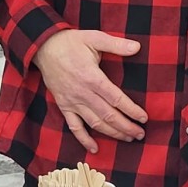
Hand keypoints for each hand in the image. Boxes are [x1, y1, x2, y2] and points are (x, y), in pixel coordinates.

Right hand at [32, 29, 147, 154]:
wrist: (43, 48)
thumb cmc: (71, 42)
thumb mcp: (95, 38)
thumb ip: (117, 44)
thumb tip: (138, 47)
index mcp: (92, 77)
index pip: (116, 99)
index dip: (131, 110)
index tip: (144, 118)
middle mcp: (82, 93)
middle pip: (108, 115)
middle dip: (126, 126)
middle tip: (141, 134)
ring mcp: (72, 102)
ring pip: (94, 123)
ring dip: (112, 134)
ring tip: (128, 139)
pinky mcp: (63, 106)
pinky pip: (74, 127)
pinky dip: (84, 139)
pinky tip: (95, 148)